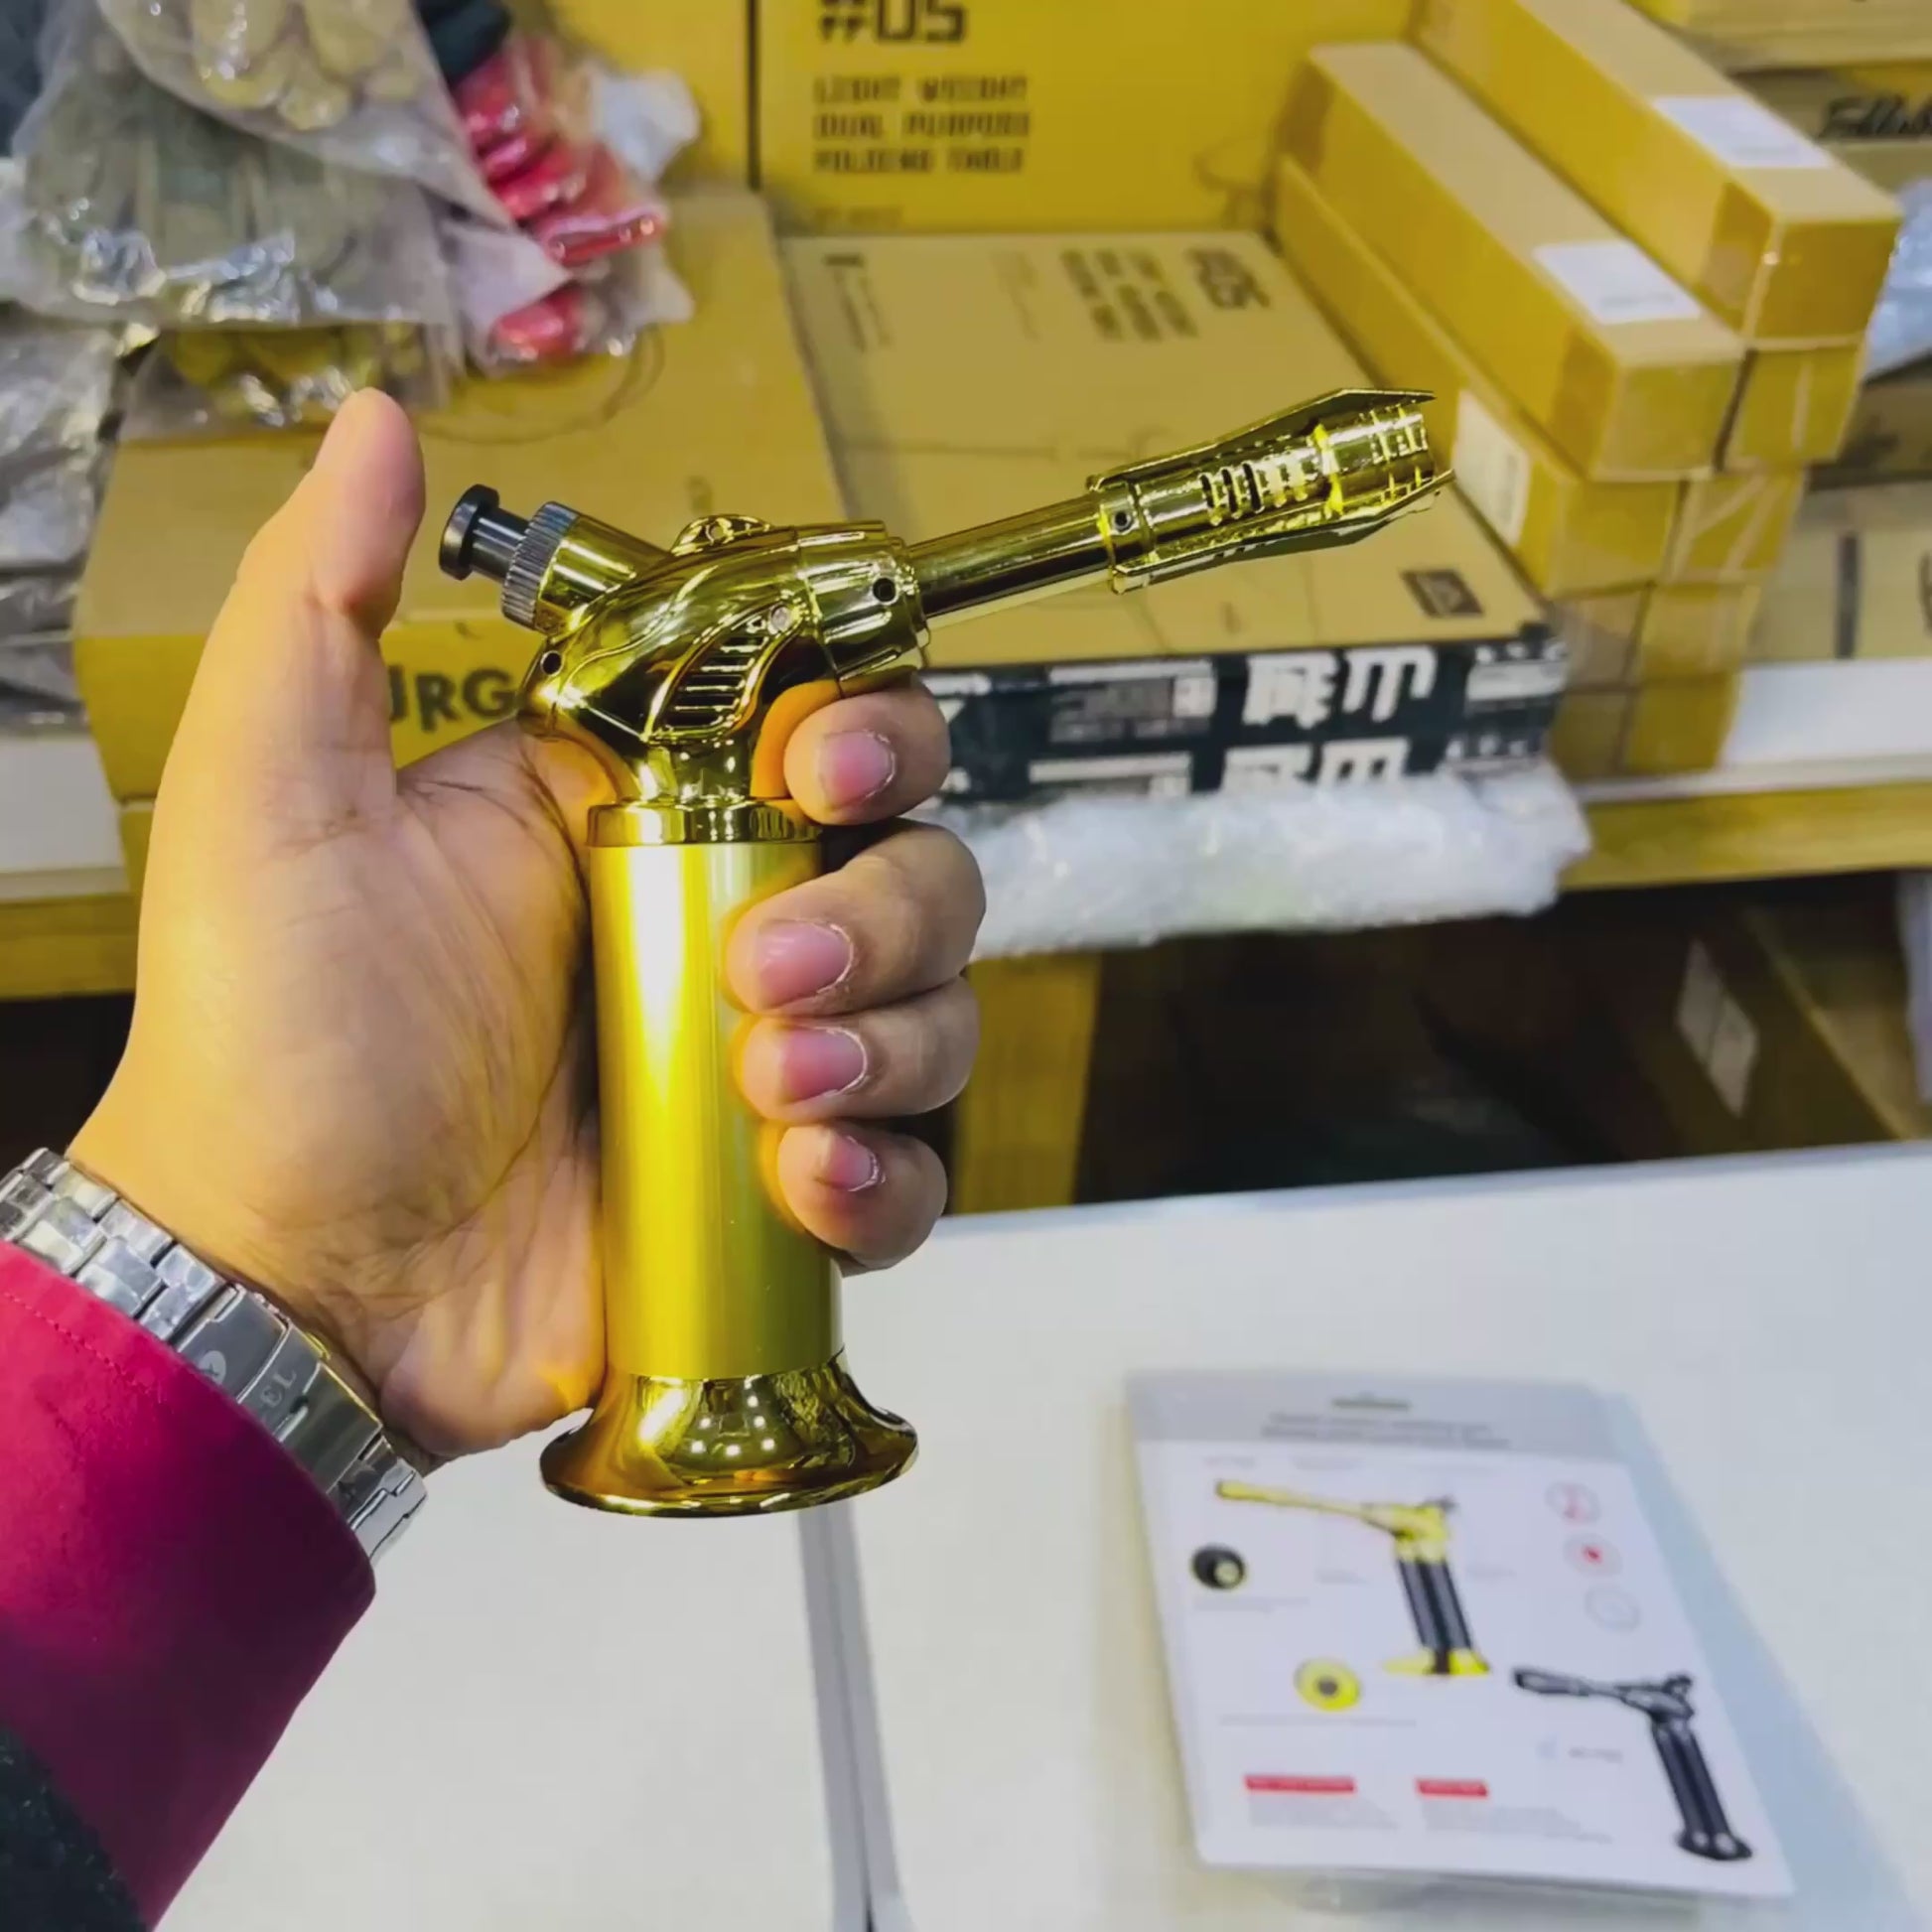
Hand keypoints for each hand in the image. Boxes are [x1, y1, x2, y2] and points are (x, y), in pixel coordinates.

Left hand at [71, 393, 982, 1458]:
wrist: (286, 1279)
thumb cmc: (272, 1039)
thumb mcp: (276, 794)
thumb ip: (328, 599)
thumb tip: (379, 423)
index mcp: (637, 817)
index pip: (826, 730)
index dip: (867, 729)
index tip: (821, 761)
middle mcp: (720, 930)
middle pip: (916, 869)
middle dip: (881, 910)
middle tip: (764, 969)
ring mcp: (760, 1071)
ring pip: (937, 1013)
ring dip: (890, 1039)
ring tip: (769, 1088)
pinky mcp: (775, 1202)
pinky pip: (910, 1174)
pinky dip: (890, 1178)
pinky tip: (805, 1186)